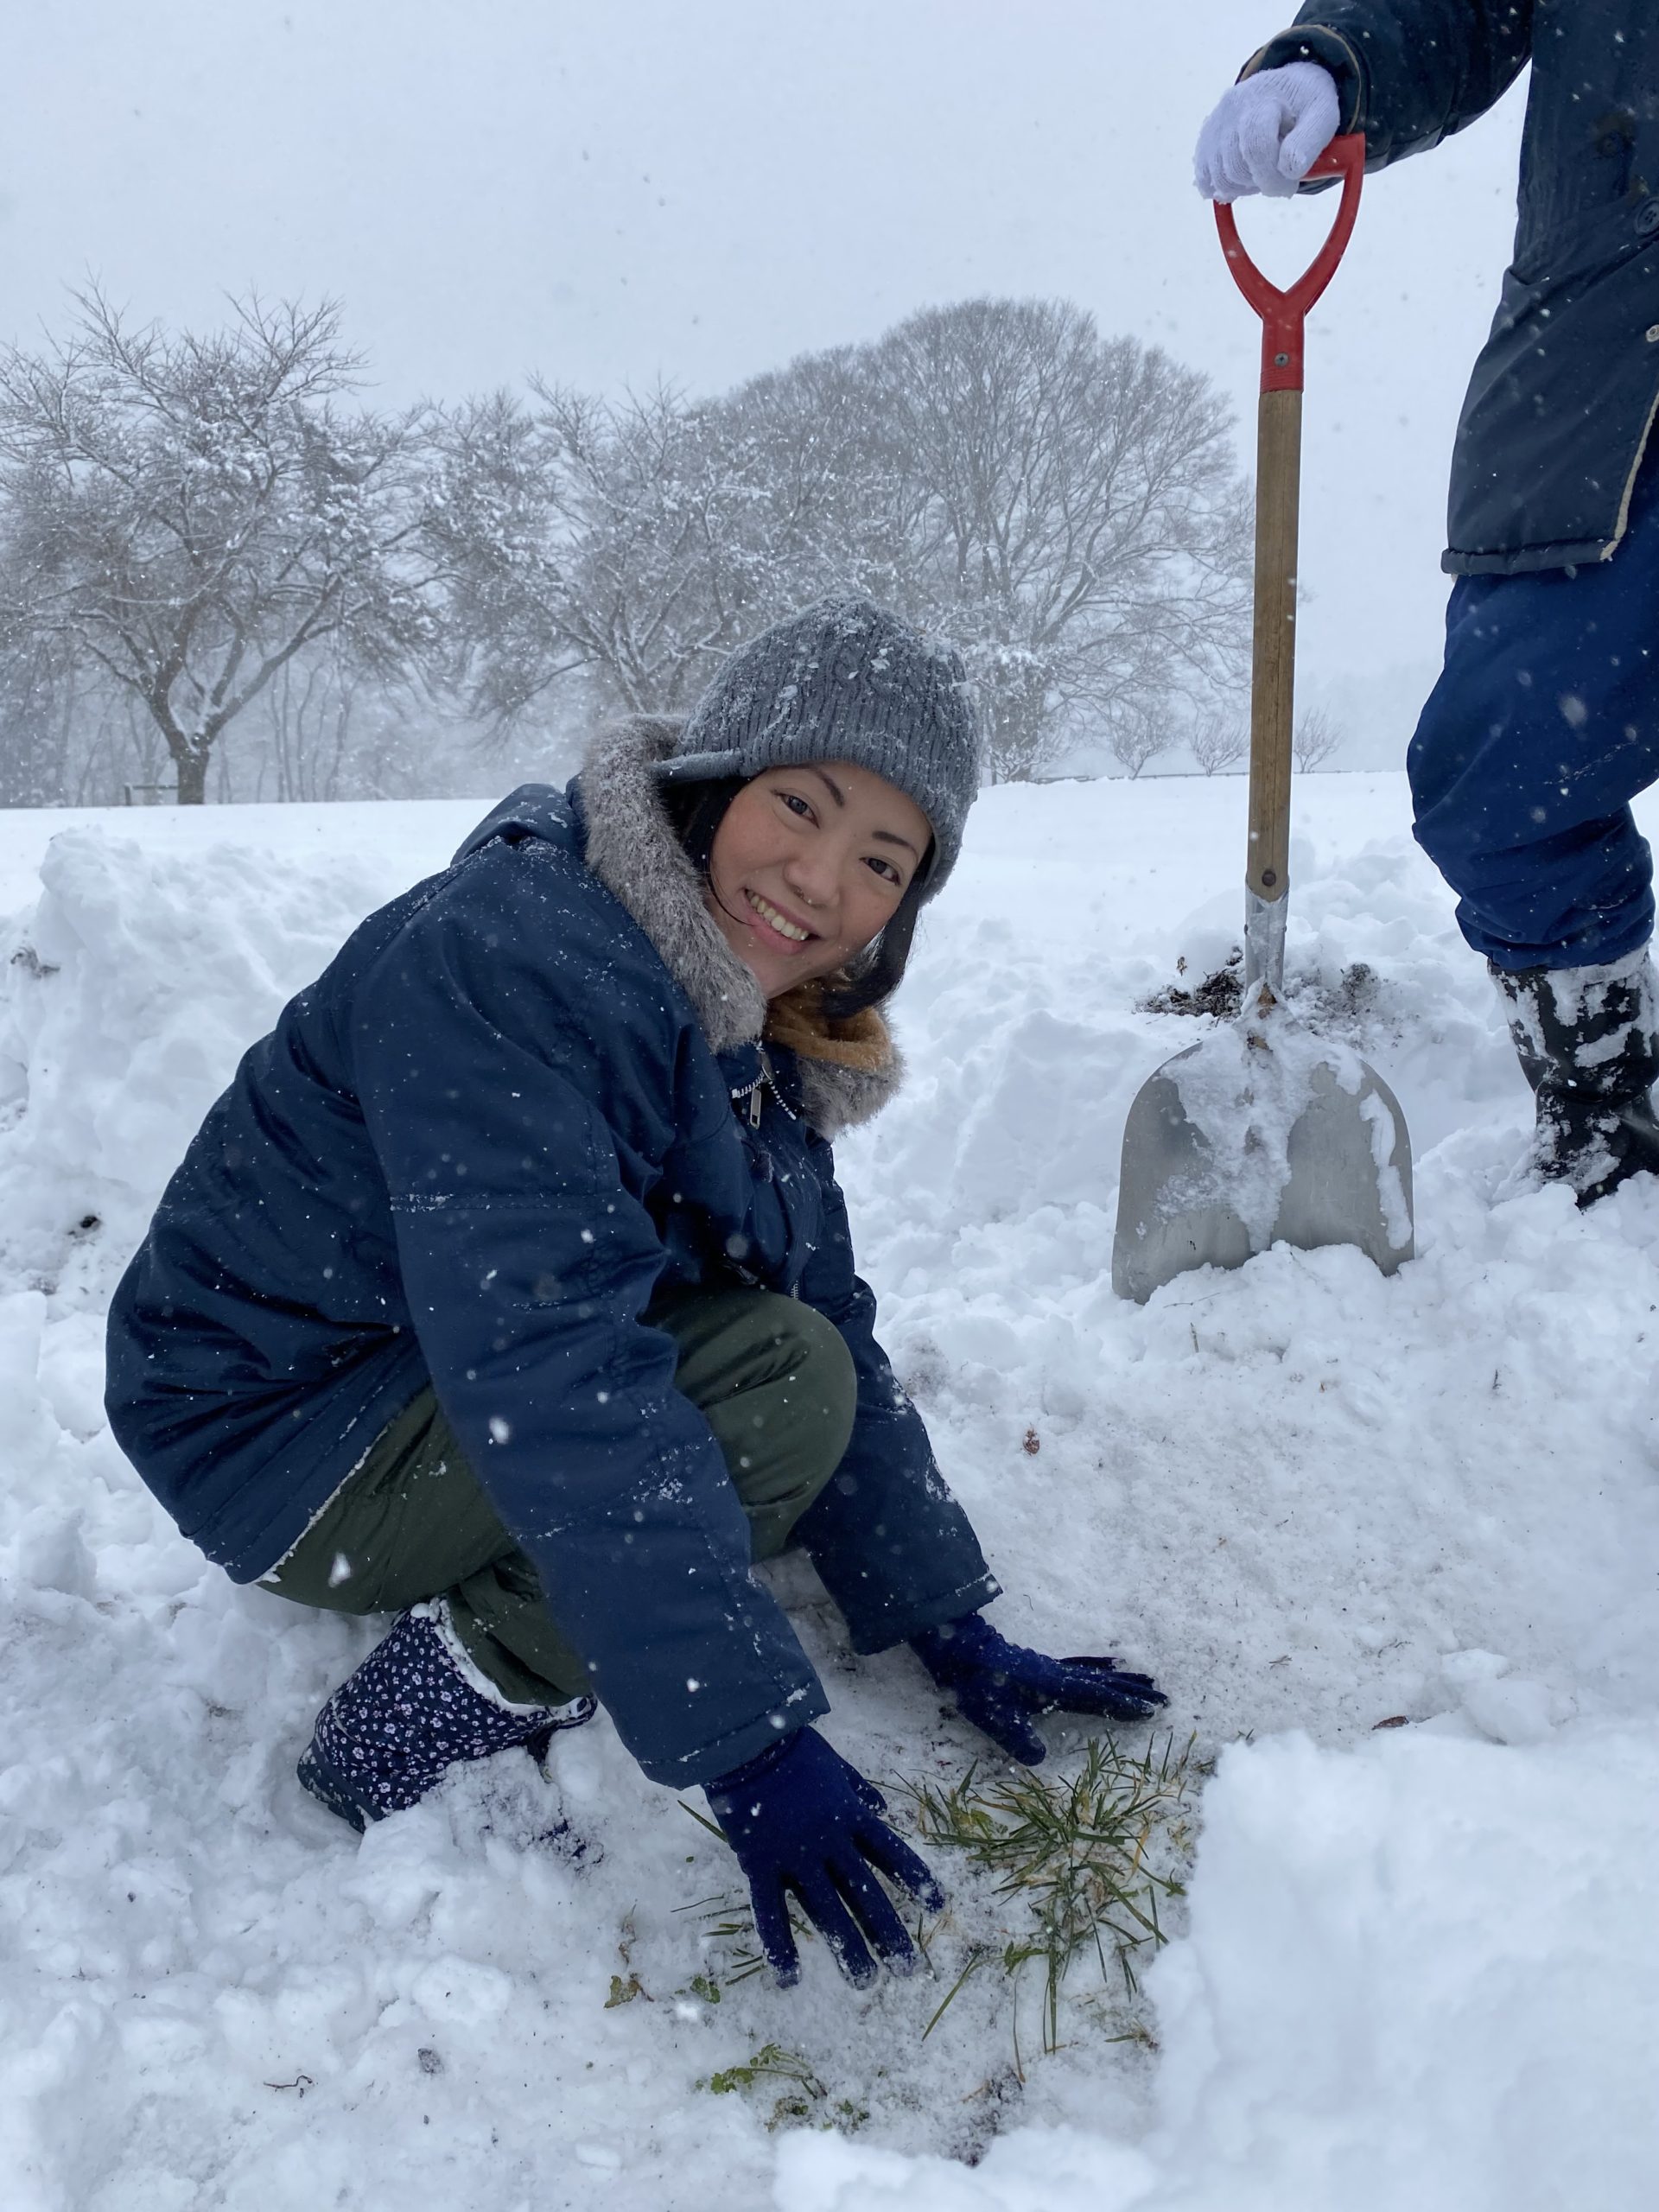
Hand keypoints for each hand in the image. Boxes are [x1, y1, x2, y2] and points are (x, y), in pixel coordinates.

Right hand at [706, 1726, 944, 1988]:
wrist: (746, 1740)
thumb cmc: (791, 1748)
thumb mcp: (836, 1764)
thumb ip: (859, 1789)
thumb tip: (883, 1807)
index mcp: (850, 1816)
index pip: (892, 1853)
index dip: (916, 1880)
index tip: (938, 1907)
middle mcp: (829, 1842)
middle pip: (866, 1894)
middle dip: (888, 1933)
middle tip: (908, 1969)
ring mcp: (795, 1856)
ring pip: (827, 1912)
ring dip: (848, 1949)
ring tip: (866, 1982)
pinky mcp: (760, 1864)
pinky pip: (770, 1912)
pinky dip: (780, 1947)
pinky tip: (790, 1979)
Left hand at [910, 1611, 1166, 1764]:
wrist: (956, 1649)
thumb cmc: (973, 1683)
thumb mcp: (993, 1716)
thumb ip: (1017, 1739)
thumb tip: (1040, 1759)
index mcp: (1051, 1686)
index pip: (1095, 1697)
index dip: (1122, 1704)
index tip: (1150, 1710)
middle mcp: (1057, 1675)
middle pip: (1103, 1683)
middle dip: (1133, 1692)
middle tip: (1163, 1697)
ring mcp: (1050, 1669)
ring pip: (1094, 1674)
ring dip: (1120, 1680)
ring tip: (1145, 1680)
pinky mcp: (1041, 1669)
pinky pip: (1079, 1669)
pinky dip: (1099, 1669)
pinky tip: (1106, 1666)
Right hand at [1194, 61, 1340, 201]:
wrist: (1289, 87)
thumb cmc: (1307, 105)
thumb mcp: (1322, 116)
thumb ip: (1309, 141)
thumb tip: (1289, 169)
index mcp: (1264, 98)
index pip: (1256, 147)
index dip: (1272, 177)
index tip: (1290, 183)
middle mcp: (1233, 107)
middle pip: (1236, 168)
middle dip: (1261, 182)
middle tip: (1280, 175)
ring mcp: (1215, 122)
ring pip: (1219, 177)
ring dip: (1244, 186)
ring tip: (1263, 170)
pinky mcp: (1206, 138)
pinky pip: (1204, 177)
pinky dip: (1224, 187)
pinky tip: (1243, 177)